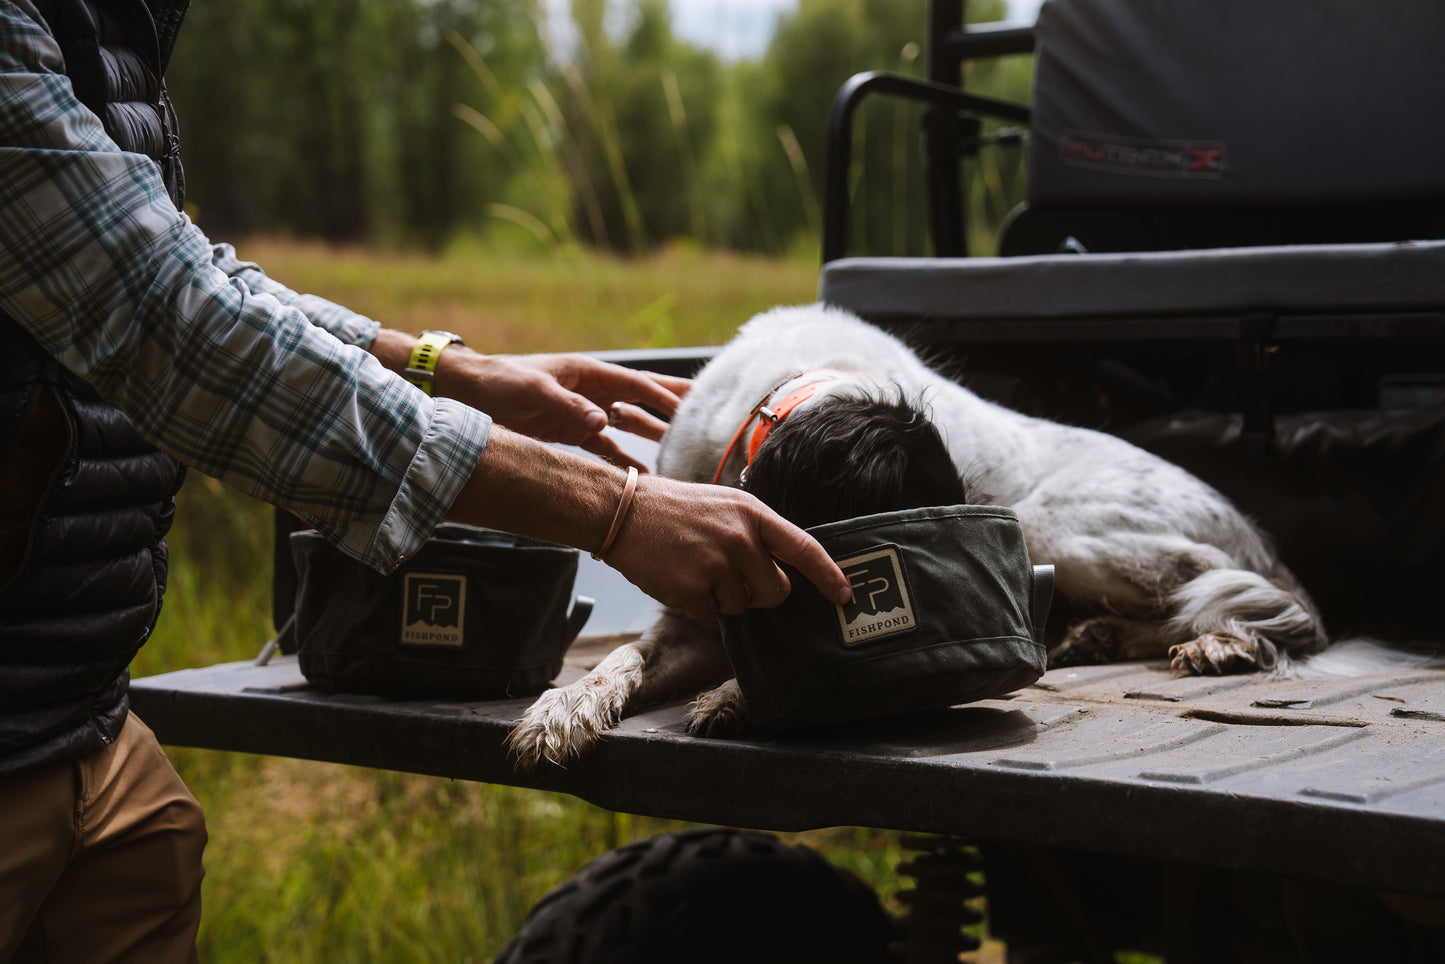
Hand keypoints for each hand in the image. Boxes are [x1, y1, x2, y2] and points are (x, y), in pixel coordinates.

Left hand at [443, 351, 690, 470]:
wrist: (465, 395)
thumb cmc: (497, 383)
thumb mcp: (531, 391)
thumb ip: (568, 406)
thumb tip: (603, 422)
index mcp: (587, 373)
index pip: (635, 385)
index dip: (664, 397)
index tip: (692, 410)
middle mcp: (592, 391)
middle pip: (641, 398)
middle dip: (673, 406)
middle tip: (708, 415)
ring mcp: (584, 412)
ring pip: (629, 424)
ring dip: (654, 435)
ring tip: (684, 448)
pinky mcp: (572, 433)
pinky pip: (607, 447)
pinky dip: (625, 459)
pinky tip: (644, 474)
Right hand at [604, 475, 851, 619]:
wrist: (624, 510)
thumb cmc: (677, 508)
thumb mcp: (726, 505)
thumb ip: (757, 534)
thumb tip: (782, 575)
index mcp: (753, 513)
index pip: (804, 548)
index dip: (829, 575)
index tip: (844, 595)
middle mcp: (740, 538)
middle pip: (775, 592)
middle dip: (760, 593)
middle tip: (733, 576)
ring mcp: (715, 564)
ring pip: (739, 606)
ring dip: (721, 596)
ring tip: (695, 565)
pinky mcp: (690, 588)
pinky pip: (708, 614)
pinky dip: (695, 603)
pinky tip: (678, 576)